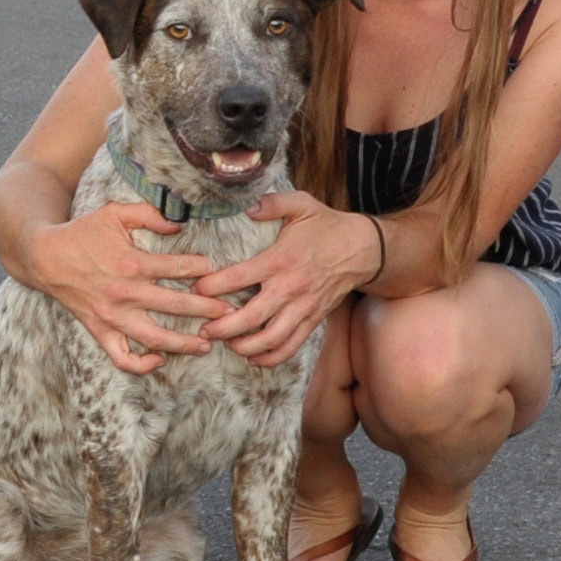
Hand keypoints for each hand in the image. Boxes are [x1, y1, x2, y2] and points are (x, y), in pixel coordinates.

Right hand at [28, 203, 229, 374]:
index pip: (178, 268)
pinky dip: (142, 364)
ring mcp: (113, 316)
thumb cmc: (82, 233)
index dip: (201, 268)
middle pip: (176, 305)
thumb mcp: (114, 213)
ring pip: (155, 337)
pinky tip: (160, 360)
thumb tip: (179, 224)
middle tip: (229, 312)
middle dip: (207, 309)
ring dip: (184, 343)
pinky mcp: (100, 331)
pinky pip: (122, 357)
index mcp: (132, 263)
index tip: (213, 269)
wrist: (46, 257)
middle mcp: (125, 293)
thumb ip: (149, 214)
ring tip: (206, 344)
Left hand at [192, 192, 365, 366]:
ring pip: (272, 338)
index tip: (197, 288)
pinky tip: (253, 357)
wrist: (364, 249)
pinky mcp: (314, 319)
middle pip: (252, 317)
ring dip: (245, 347)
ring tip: (226, 344)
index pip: (241, 277)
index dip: (214, 285)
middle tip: (204, 330)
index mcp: (281, 259)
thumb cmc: (327, 226)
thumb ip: (272, 203)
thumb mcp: (301, 205)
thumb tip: (248, 207)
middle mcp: (291, 287)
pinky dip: (272, 358)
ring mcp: (304, 307)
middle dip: (223, 328)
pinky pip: (292, 346)